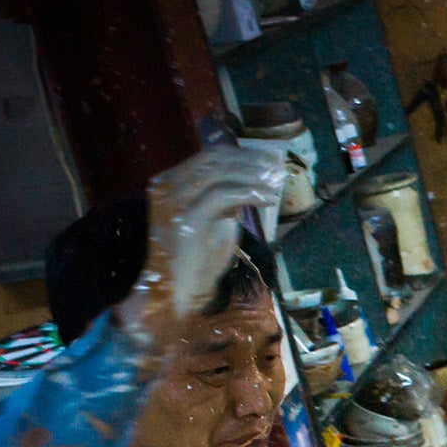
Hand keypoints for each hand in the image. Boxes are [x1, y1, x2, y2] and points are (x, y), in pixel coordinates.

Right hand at [118, 147, 286, 348]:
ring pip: (220, 172)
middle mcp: (168, 186)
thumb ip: (225, 203)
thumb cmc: (194, 263)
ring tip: (276, 182)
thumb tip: (248, 186)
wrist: (173, 291)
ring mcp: (175, 199)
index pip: (208, 157)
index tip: (268, 161)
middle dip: (251, 160)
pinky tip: (267, 197)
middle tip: (278, 167)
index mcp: (170, 184)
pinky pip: (223, 194)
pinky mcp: (187, 217)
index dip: (241, 155)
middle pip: (215, 159)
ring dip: (253, 174)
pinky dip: (250, 191)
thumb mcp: (213, 224)